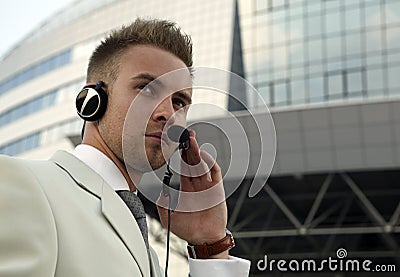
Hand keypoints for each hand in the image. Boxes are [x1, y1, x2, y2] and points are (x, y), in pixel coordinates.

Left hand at [157, 130, 228, 257]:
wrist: (203, 239)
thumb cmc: (188, 229)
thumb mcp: (168, 216)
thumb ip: (163, 204)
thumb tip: (161, 194)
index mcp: (187, 187)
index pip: (183, 166)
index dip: (180, 154)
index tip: (175, 143)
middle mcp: (197, 183)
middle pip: (192, 161)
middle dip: (188, 147)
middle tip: (184, 133)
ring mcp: (208, 185)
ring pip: (202, 163)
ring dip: (196, 151)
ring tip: (191, 139)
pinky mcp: (217, 189)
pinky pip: (214, 172)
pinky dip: (209, 162)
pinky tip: (202, 155)